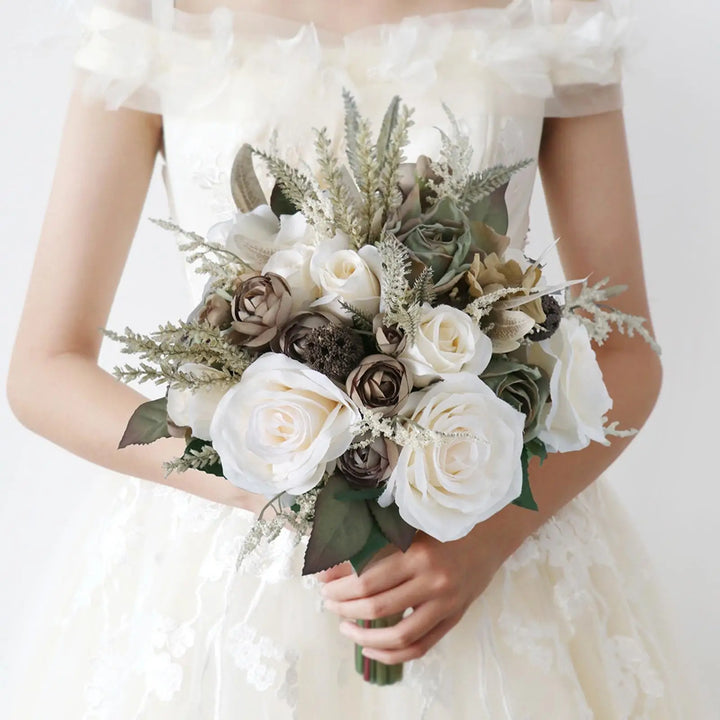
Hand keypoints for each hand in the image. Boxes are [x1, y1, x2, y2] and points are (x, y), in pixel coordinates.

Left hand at [317, 530, 503, 663]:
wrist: (490, 534)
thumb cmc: (443, 524)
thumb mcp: (409, 526)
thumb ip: (374, 541)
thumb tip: (332, 562)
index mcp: (417, 554)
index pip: (367, 580)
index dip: (340, 588)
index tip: (323, 586)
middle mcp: (433, 582)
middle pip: (377, 607)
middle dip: (344, 608)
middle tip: (329, 603)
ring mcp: (445, 604)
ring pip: (398, 635)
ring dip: (364, 636)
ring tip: (345, 627)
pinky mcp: (453, 618)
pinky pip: (420, 647)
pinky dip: (391, 655)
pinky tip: (371, 649)